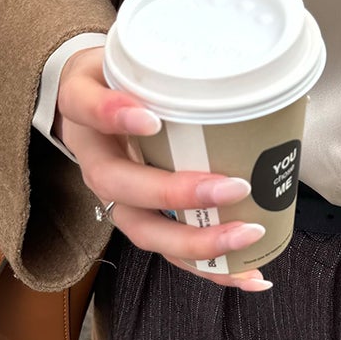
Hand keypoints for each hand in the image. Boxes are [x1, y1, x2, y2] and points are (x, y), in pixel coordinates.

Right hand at [55, 46, 271, 290]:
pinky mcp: (147, 222)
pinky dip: (215, 268)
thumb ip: (143, 69)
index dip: (115, 116)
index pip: (90, 113)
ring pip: (150, 235)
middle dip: (179, 198)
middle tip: (232, 188)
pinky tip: (252, 277)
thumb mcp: (119, 62)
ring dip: (200, 245)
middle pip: (125, 193)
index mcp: (87, 120)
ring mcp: (122, 202)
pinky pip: (175, 253)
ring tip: (248, 237)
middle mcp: (99, 168)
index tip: (149, 117)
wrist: (93, 107)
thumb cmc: (116, 83)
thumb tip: (192, 85)